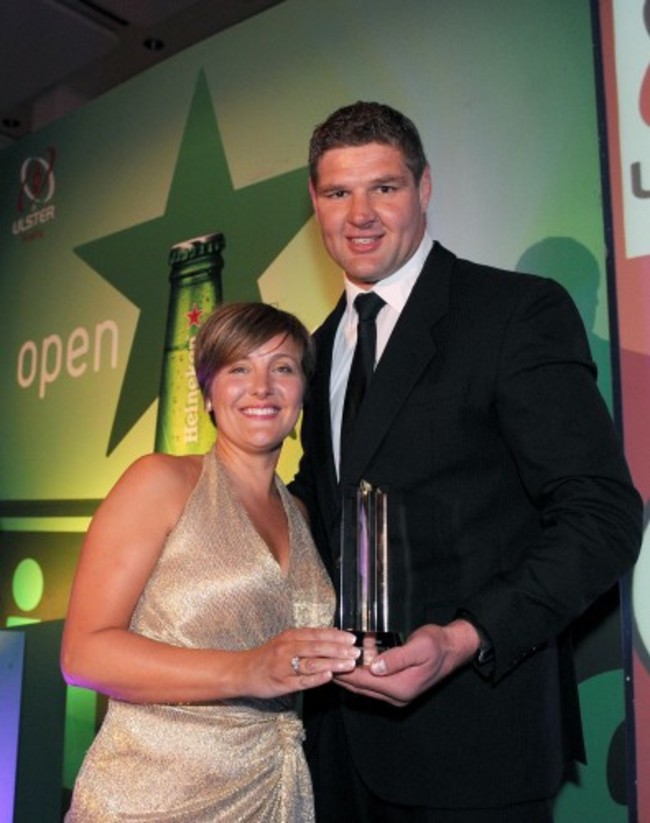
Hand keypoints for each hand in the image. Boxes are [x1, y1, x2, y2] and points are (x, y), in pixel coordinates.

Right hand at [243, 628, 359, 697]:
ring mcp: (284, 666)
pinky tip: (329, 676)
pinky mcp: (282, 683)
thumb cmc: (268, 656)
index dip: (336, 636)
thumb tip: (333, 640)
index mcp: (290, 636)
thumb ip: (306, 641)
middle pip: (317, 647)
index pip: (317, 634)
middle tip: (356, 652)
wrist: (243, 671)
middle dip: (339, 649)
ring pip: (312, 663)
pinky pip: (302, 680)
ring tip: (348, 664)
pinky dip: (316, 678)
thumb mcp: (285, 642)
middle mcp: (287, 648)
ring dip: (332, 663)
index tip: (352, 638)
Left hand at [334, 620, 479, 705]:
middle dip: (342, 675)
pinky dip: (362, 672)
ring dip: (350, 673)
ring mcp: (397, 694)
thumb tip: (373, 667)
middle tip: (323, 662)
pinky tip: (354, 659)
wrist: (453, 649)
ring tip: (332, 660)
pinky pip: (373, 682)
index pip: (364, 681)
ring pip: (365, 686)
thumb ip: (396, 658)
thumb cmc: (436, 644)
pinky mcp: (397, 688)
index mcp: (401, 687)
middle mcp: (397, 696)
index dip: (345, 672)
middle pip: (361, 687)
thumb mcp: (418, 647)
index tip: (328, 662)